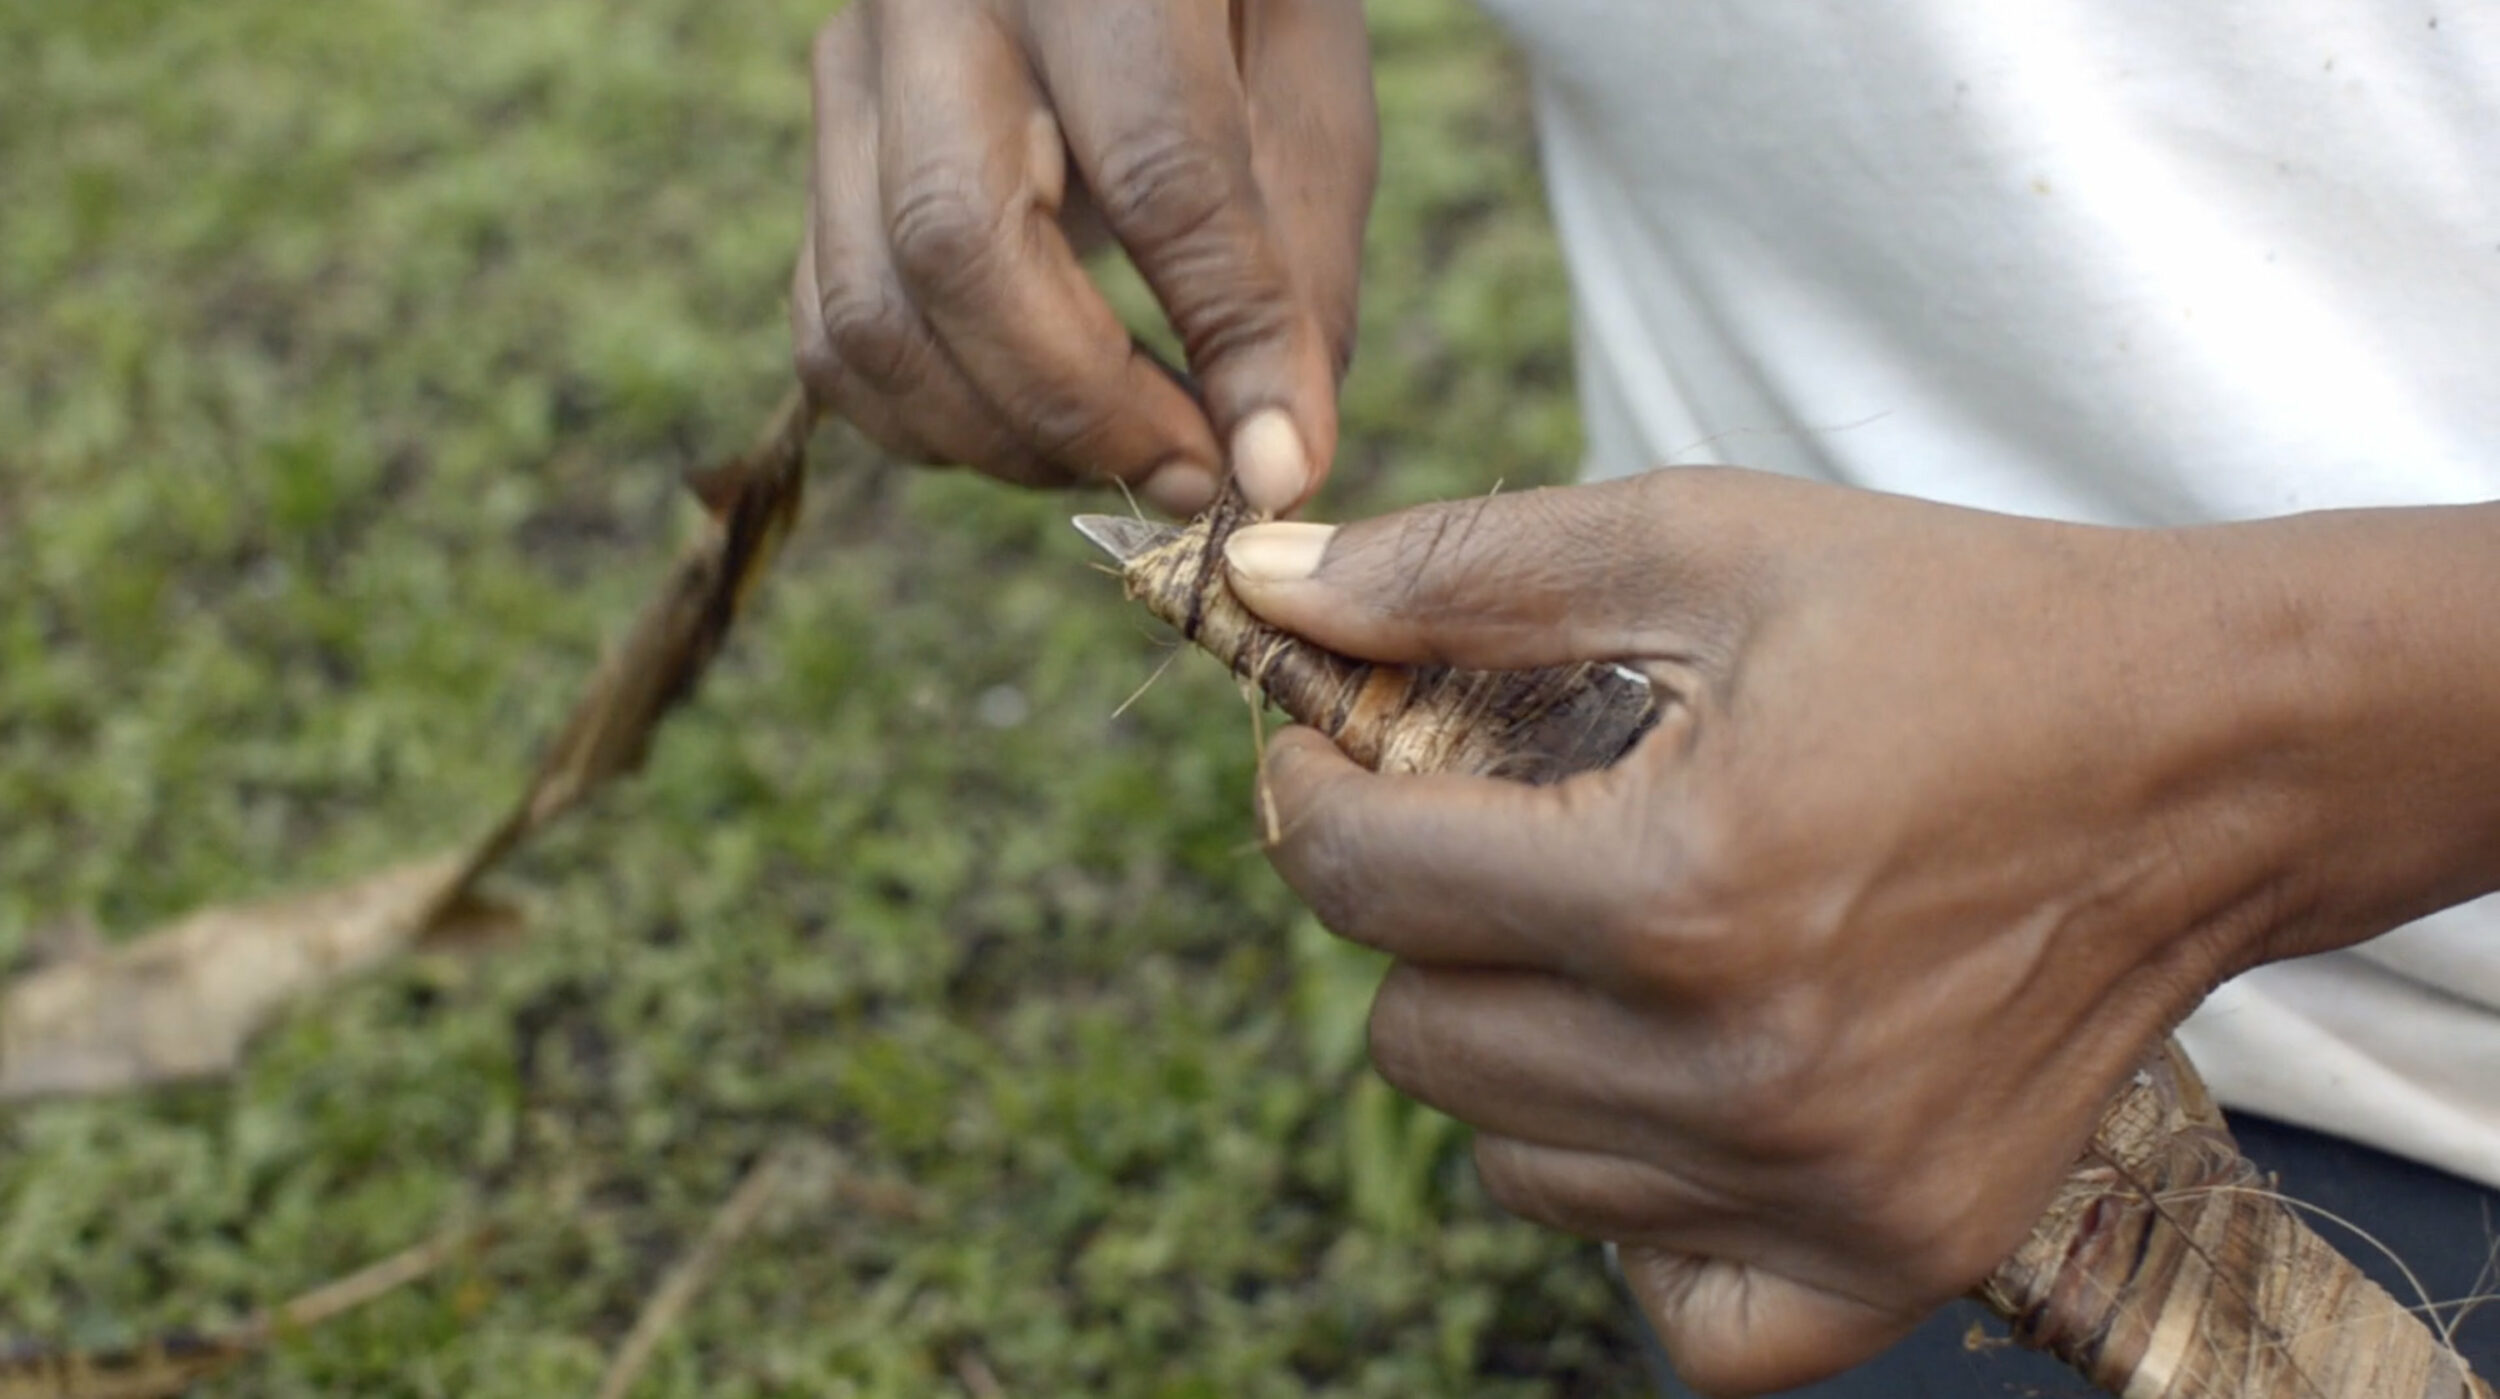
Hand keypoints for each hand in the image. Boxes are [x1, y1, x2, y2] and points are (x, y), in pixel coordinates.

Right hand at [789, 0, 1376, 514]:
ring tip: (1125, 457)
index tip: (1274, 461)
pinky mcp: (817, 155)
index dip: (1222, 337)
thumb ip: (1300, 267)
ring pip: (872, 314)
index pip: (1154, 169)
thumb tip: (1276, 465)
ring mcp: (850, 76)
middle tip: (1191, 479)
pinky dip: (932, 425)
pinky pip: (833, 338)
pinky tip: (1037, 431)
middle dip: (1082, 407)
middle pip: (960, 247)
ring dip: (1004, 438)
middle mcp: (936, 1)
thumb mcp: (1306, 83)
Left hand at [1224, 471, 2499, 1393]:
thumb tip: (1260, 586)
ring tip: (1626, 948)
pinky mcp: (1895, 1257)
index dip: (1306, 795)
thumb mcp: (1709, 545)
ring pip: (1515, 1164)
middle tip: (1510, 841)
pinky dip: (1640, 1206)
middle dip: (1424, 923)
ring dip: (1523, 1053)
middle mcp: (1744, 1072)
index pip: (1361, 883)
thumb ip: (1465, 571)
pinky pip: (1662, 1301)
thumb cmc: (1958, 629)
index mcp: (1681, 886)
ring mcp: (1825, 1191)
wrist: (2211, 756)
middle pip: (1417, 1040)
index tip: (1326, 754)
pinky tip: (1686, 1093)